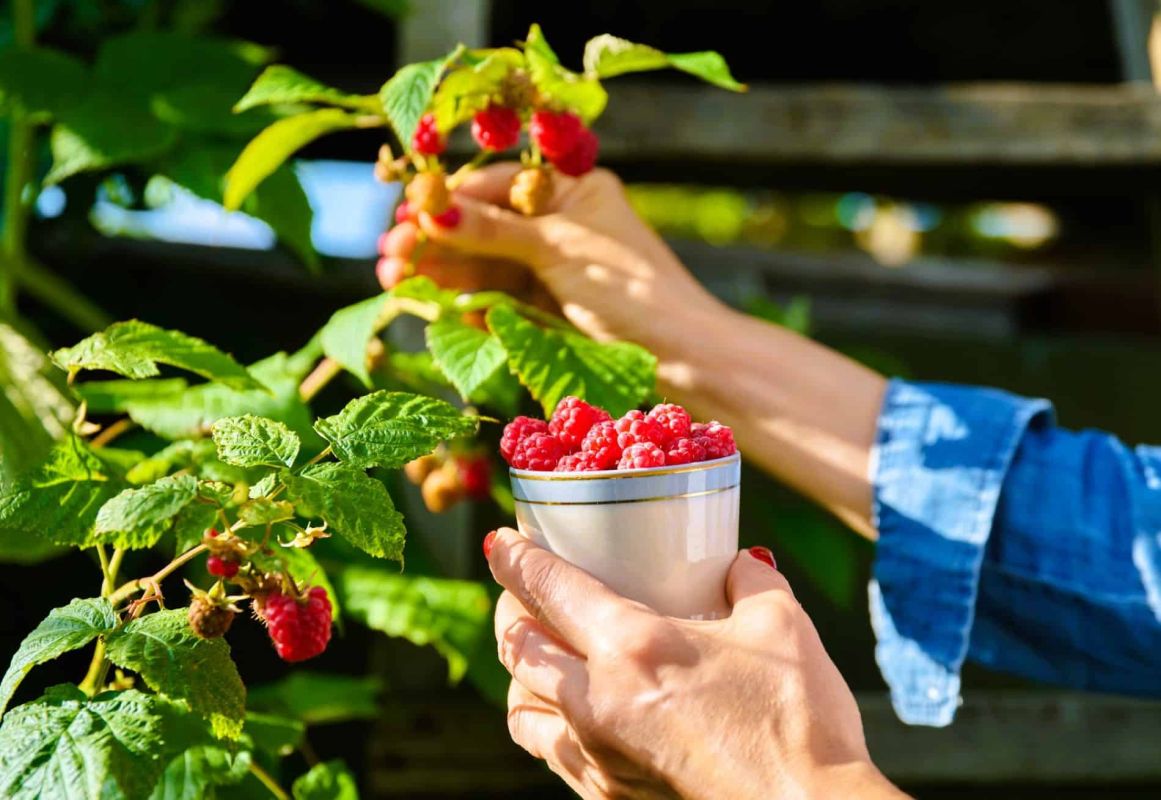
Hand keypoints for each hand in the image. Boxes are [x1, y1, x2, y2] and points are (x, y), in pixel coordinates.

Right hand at [378, 164, 725, 348]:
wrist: (682, 356)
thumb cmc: (630, 288)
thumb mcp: (557, 250)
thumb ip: (494, 231)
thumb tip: (434, 211)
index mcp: (573, 190)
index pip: (497, 186)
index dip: (449, 202)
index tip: (406, 217)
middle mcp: (561, 224)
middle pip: (485, 227)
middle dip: (436, 241)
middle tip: (388, 257)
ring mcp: (555, 268)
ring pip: (487, 266)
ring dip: (442, 274)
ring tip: (395, 282)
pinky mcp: (552, 309)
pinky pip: (501, 300)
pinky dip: (471, 304)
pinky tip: (440, 310)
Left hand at [485, 527, 905, 798]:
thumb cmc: (798, 722)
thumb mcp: (782, 625)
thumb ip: (751, 581)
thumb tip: (738, 563)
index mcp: (632, 647)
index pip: (545, 587)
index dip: (515, 558)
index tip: (502, 542)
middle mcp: (597, 701)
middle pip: (515, 646)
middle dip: (508, 610)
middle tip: (521, 591)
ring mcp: (597, 756)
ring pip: (521, 707)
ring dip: (520, 672)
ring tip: (539, 654)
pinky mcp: (608, 797)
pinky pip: (551, 753)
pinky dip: (547, 722)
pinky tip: (574, 714)